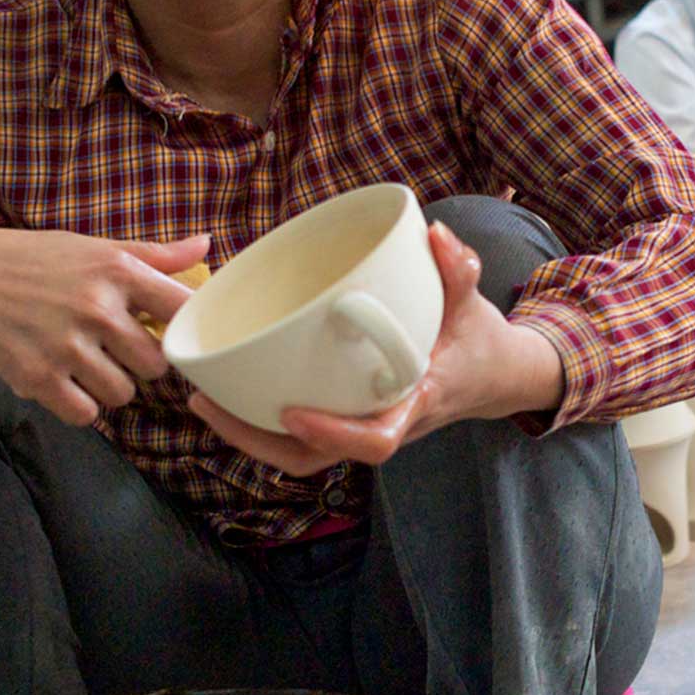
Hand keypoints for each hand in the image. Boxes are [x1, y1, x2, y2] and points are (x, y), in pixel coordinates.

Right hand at [0, 226, 208, 423]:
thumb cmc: (35, 261)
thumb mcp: (93, 247)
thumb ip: (153, 255)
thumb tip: (207, 246)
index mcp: (116, 270)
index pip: (182, 310)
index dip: (182, 329)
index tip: (165, 332)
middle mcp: (96, 307)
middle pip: (156, 365)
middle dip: (139, 364)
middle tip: (112, 350)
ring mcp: (67, 345)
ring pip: (123, 394)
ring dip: (108, 387)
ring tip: (82, 363)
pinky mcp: (39, 378)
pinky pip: (86, 414)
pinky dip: (78, 405)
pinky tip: (62, 381)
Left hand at [188, 222, 565, 474]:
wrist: (491, 377)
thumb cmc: (476, 340)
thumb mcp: (472, 302)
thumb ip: (456, 269)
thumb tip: (431, 233)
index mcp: (414, 403)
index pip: (375, 442)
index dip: (332, 435)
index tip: (292, 413)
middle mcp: (383, 425)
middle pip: (314, 461)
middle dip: (257, 442)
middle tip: (209, 404)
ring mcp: (361, 427)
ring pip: (298, 457)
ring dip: (247, 437)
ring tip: (203, 401)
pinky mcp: (347, 419)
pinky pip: (299, 438)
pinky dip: (261, 424)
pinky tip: (227, 393)